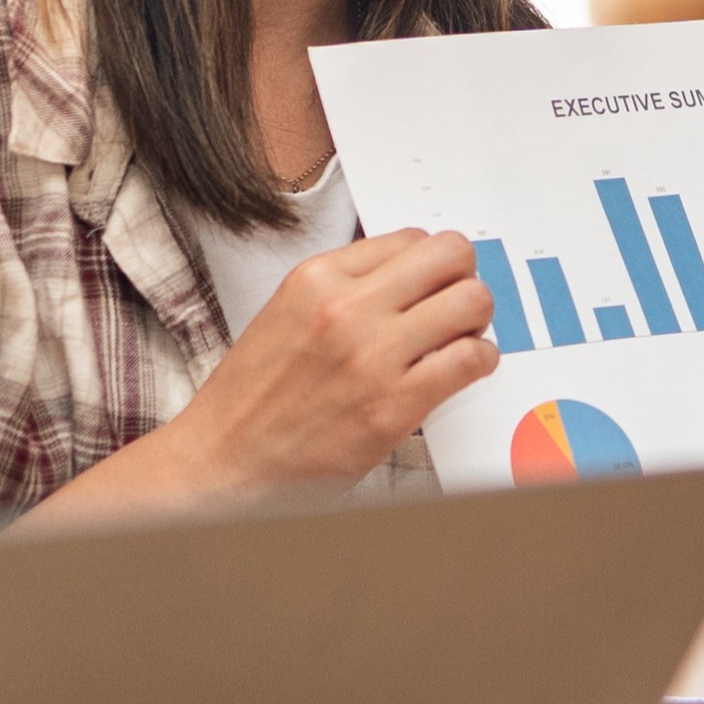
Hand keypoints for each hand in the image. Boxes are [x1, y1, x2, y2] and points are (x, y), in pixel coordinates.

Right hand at [54, 228, 500, 510]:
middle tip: (457, 303)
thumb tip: (406, 275)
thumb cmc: (251, 400)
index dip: (432, 260)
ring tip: (460, 338)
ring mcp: (372, 356)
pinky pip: (470, 359)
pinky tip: (464, 369)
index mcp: (315, 278)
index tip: (435, 279)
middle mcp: (346, 308)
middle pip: (450, 256)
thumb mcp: (286, 315)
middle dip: (463, 278)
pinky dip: (480, 361)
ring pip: (471, 302)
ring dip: (476, 320)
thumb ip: (343, 289)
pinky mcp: (393, 406)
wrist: (223, 465)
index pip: (410, 238)